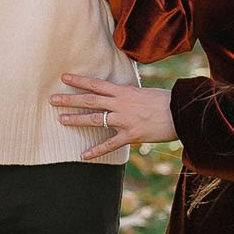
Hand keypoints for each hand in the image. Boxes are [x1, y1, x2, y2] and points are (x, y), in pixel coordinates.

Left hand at [51, 72, 175, 161]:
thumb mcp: (143, 92)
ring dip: (77, 120)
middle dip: (70, 100)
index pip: (97, 84)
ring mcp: (124, 120)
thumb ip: (128, 95)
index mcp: (124, 91)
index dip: (79, 80)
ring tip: (61, 120)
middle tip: (53, 100)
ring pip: (96, 119)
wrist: (180, 113)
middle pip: (91, 100)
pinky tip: (83, 155)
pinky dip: (96, 150)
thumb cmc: (165, 101)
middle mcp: (121, 104)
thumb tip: (118, 94)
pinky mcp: (131, 135)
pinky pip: (110, 144)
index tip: (64, 78)